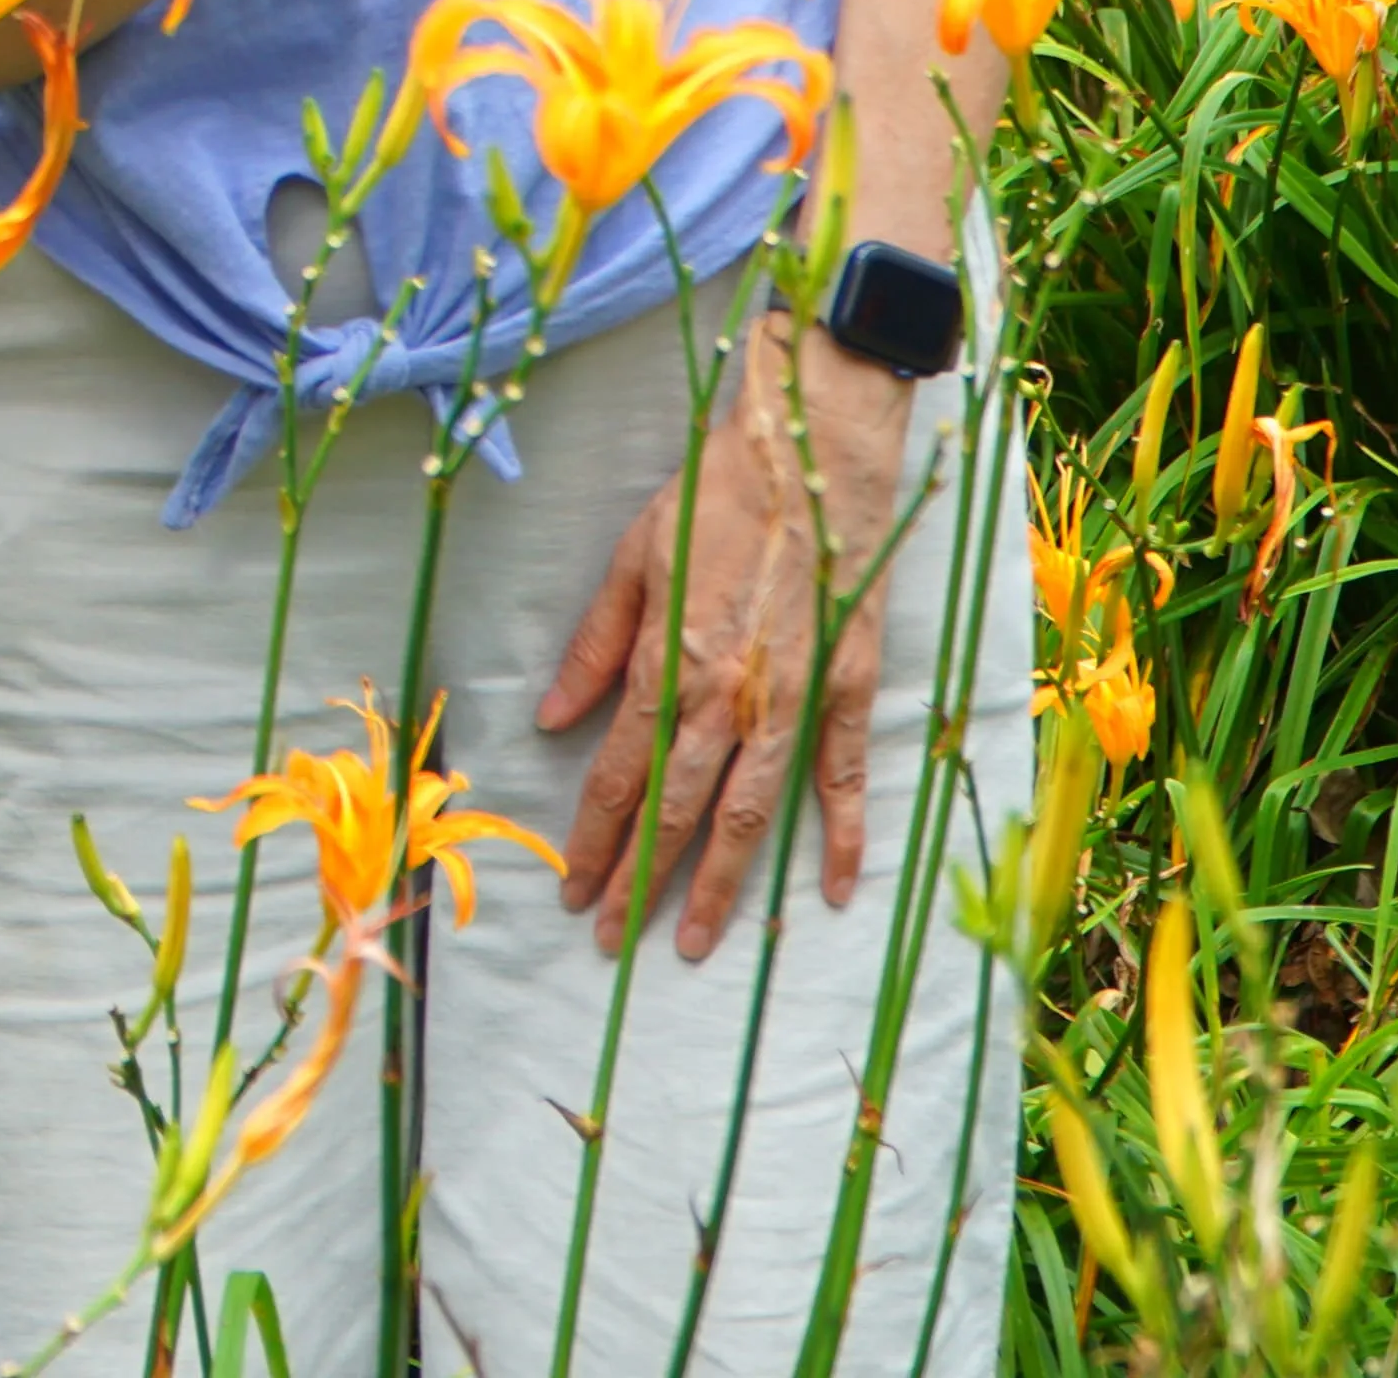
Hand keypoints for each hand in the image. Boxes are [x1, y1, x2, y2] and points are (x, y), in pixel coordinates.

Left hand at [541, 323, 915, 956]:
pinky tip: (828, 891)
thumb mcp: (632, 559)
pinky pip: (840, 778)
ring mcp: (792, 698)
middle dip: (641, 881)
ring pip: (749, 814)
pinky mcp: (847, 687)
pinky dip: (838, 838)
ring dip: (721, 884)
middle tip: (612, 940)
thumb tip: (550, 719)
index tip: (573, 886)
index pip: (620, 775)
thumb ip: (595, 648)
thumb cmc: (714, 496)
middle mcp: (727, 696)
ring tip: (697, 943)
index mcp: (668, 662)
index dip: (594, 837)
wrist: (813, 455)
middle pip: (676, 811)